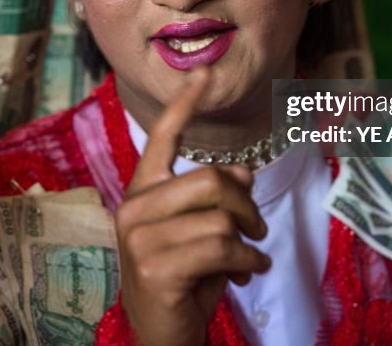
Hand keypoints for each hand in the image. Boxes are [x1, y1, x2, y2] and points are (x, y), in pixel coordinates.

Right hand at [115, 67, 270, 345]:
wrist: (163, 337)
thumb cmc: (185, 281)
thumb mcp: (203, 233)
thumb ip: (216, 198)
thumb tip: (241, 170)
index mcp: (142, 192)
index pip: (161, 138)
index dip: (185, 104)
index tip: (204, 71)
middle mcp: (133, 209)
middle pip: (210, 180)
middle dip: (246, 206)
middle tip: (258, 230)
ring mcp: (140, 239)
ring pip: (220, 217)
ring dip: (249, 241)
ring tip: (250, 259)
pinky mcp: (156, 267)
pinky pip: (221, 248)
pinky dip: (246, 262)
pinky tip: (247, 274)